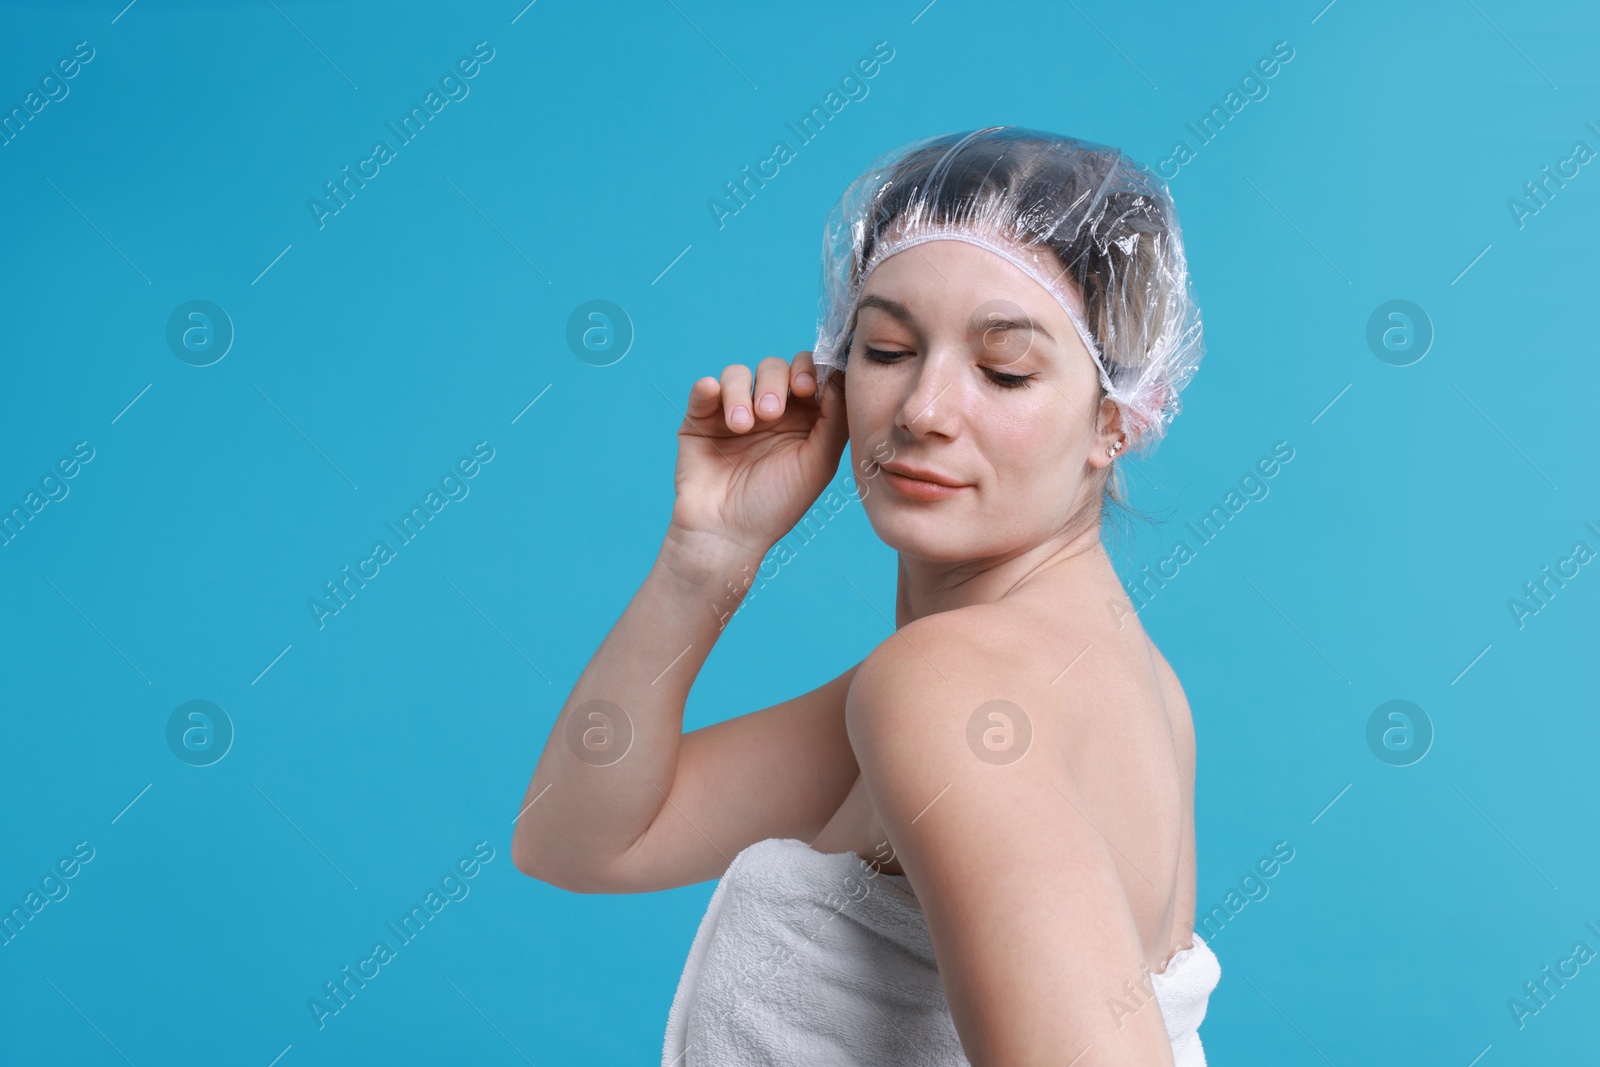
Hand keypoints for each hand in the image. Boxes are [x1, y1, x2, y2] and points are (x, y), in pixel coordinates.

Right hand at [666, 352, 848, 563]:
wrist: (727, 533)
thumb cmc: (777, 504)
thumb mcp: (819, 462)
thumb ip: (834, 417)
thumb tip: (840, 374)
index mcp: (801, 418)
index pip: (808, 373)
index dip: (809, 369)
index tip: (806, 388)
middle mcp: (768, 411)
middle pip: (774, 367)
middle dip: (775, 382)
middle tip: (771, 413)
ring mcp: (732, 413)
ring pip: (738, 374)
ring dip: (741, 393)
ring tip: (742, 426)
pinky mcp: (700, 420)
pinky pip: (704, 388)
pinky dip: (709, 388)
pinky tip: (714, 398)